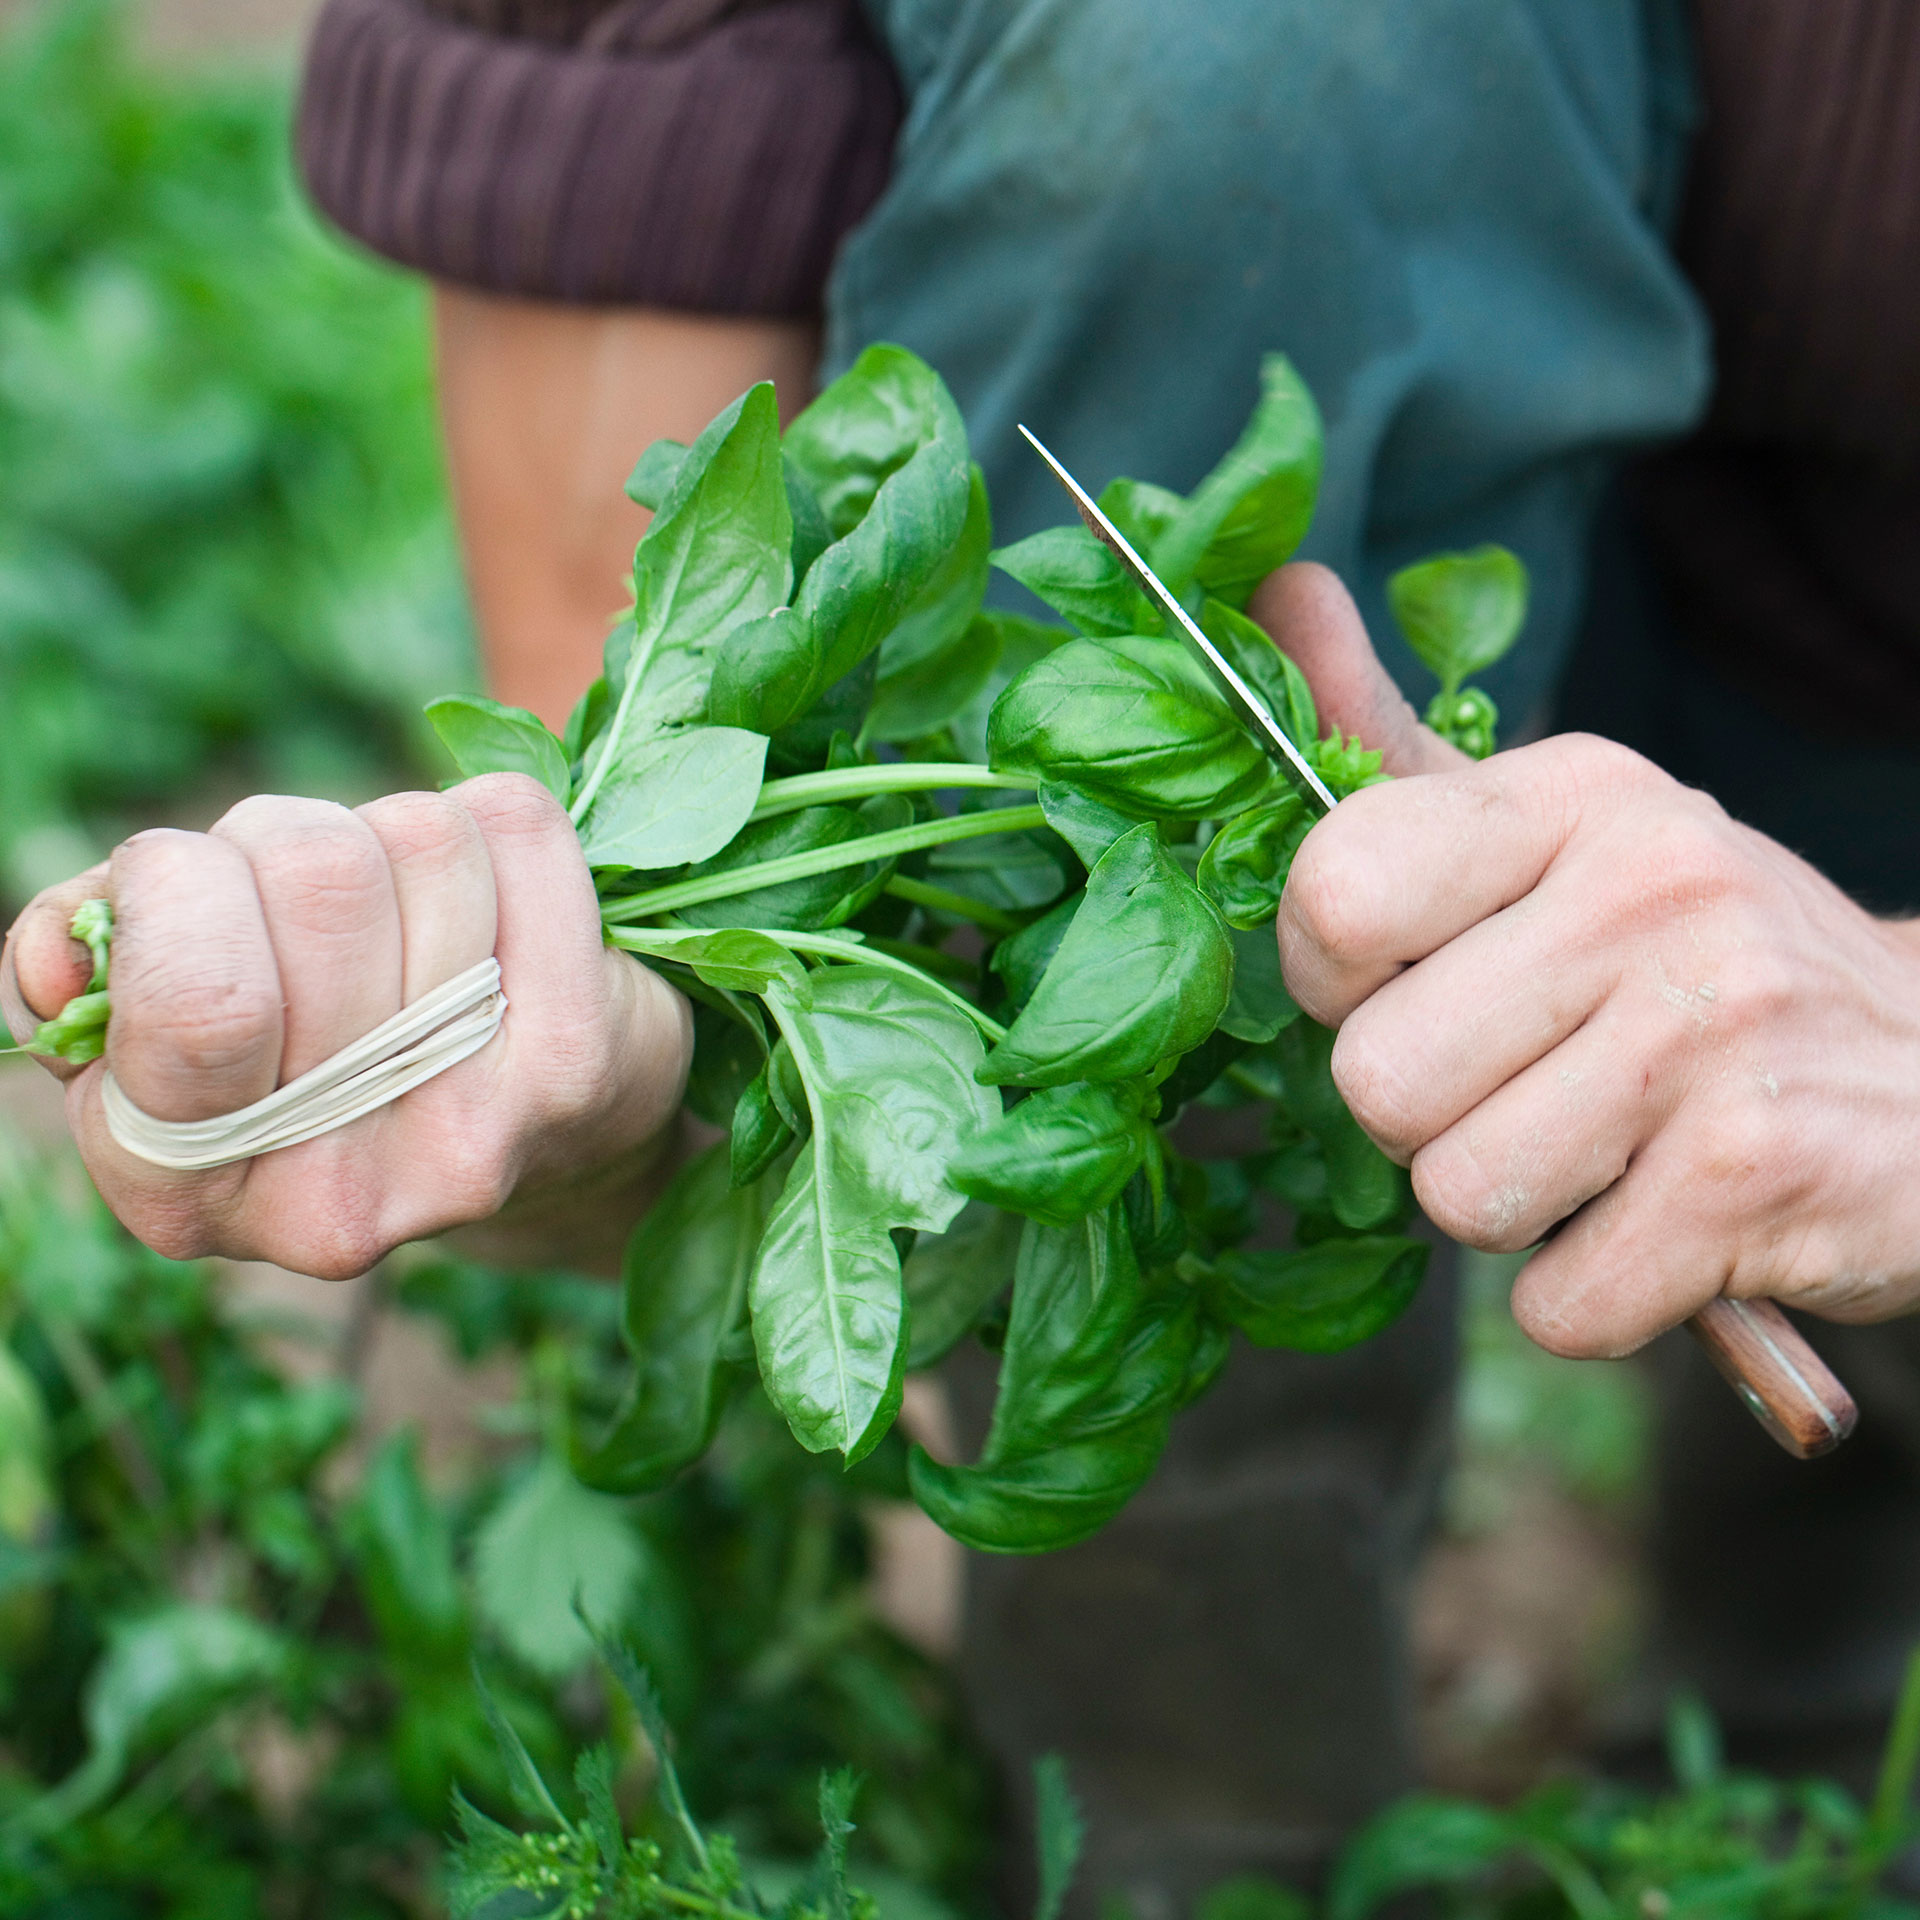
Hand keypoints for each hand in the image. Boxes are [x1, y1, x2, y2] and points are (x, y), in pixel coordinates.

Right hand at [1, 776, 691, 1278]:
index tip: (198, 893)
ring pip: (418, 838)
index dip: (180, 883)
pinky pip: (516, 827)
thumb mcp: (171, 1045)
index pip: (195, 992)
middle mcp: (334, 1193)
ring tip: (413, 922)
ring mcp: (474, 1134)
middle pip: (313, 875)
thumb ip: (94, 976)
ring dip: (399, 840)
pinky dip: (497, 823)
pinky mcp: (577, 1064)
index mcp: (187, 1189)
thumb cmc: (319, 1062)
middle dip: (292, 842)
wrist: (546, 1148)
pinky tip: (499, 905)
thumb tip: (62, 949)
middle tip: (322, 905)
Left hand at [1250, 563, 1919, 1355]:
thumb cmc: (1690, 960)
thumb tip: (1270, 587)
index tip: (1403, 987)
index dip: (1333, 980)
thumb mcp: (1555, 832)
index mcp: (1572, 796)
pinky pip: (1557, 1302)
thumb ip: (1392, 744)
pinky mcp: (1761, 1175)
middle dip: (1427, 1119)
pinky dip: (1593, 1293)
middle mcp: (1647, 888)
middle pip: (1378, 1080)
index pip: (1333, 892)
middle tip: (1521, 1087)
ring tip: (1597, 1148)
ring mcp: (1713, 1030)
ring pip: (1458, 1196)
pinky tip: (1657, 1224)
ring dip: (1511, 1209)